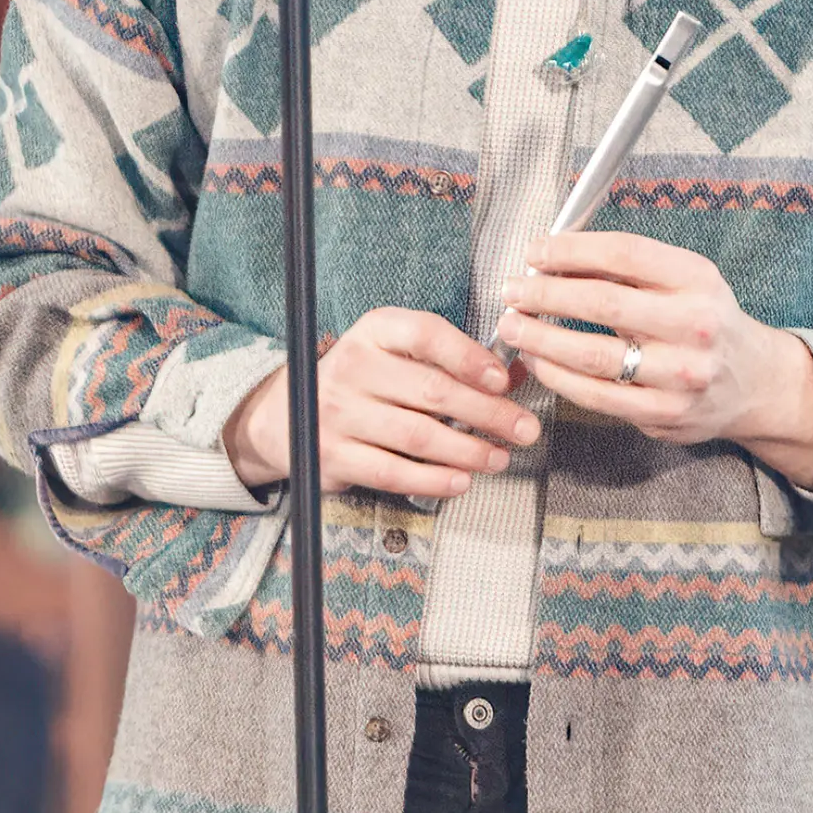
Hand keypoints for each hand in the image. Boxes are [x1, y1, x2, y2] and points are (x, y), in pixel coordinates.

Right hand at [226, 307, 540, 498]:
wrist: (288, 416)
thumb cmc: (365, 382)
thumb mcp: (399, 355)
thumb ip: (453, 361)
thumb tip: (518, 374)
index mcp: (374, 331)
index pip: (425, 334)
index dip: (469, 357)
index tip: (503, 380)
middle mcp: (352, 367)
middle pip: (431, 391)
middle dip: (488, 413)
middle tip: (524, 429)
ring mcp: (339, 413)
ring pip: (418, 436)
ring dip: (468, 451)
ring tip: (499, 458)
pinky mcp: (334, 456)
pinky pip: (393, 472)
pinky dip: (433, 480)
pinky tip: (461, 480)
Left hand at [493, 233, 812, 493]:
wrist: (754, 383)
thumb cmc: (704, 322)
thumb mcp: (685, 281)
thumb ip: (629, 269)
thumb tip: (553, 256)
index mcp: (697, 278)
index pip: (624, 253)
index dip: (571, 250)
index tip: (534, 252)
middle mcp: (694, 324)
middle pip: (603, 301)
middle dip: (545, 293)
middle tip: (512, 291)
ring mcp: (680, 374)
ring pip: (594, 355)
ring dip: (541, 338)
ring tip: (512, 327)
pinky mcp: (664, 414)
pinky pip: (596, 395)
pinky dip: (558, 376)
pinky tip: (537, 361)